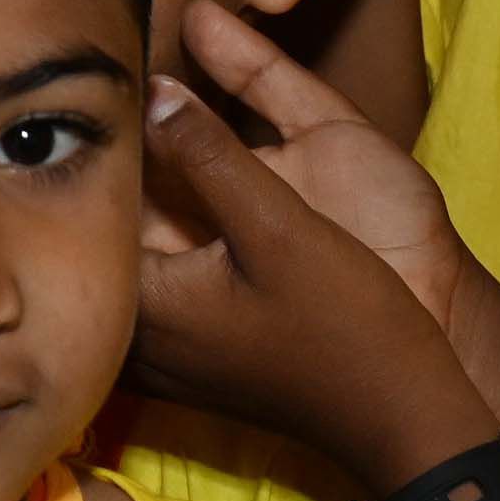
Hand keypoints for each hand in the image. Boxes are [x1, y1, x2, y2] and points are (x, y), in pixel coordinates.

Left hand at [133, 55, 483, 486]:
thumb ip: (209, 154)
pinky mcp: (194, 360)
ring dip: (145, 201)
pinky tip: (186, 197)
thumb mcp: (277, 222)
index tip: (117, 85)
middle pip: (110, 230)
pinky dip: (166, 237)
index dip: (108, 141)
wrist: (404, 415)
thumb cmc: (347, 323)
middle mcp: (142, 336)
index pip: (95, 204)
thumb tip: (150, 89)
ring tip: (153, 129)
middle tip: (129, 93)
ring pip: (136, 256)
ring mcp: (166, 356)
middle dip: (122, 166)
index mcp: (147, 304)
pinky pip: (159, 284)